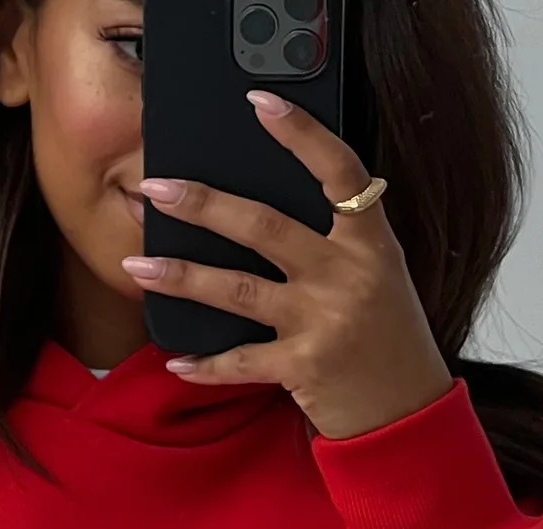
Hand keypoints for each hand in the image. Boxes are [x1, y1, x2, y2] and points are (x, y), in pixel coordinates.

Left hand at [122, 90, 454, 441]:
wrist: (406, 411)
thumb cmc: (386, 338)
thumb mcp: (377, 275)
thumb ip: (337, 240)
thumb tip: (262, 210)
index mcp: (369, 242)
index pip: (338, 171)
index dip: (301, 134)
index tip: (259, 103)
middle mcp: (347, 275)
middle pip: (264, 226)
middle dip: (203, 205)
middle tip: (155, 188)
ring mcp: (323, 322)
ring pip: (238, 290)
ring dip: (181, 276)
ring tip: (136, 265)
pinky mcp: (303, 367)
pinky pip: (239, 361)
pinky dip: (204, 364)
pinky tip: (175, 360)